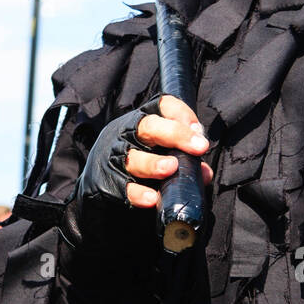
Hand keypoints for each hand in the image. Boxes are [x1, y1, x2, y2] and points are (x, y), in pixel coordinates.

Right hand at [77, 94, 212, 210]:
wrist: (98, 186)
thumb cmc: (140, 164)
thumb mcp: (160, 152)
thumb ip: (185, 159)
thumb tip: (204, 173)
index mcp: (142, 121)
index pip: (162, 106)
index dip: (181, 114)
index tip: (199, 131)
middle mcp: (126, 134)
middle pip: (148, 126)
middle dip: (175, 134)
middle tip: (199, 147)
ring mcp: (115, 158)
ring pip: (133, 157)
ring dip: (154, 164)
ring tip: (171, 168)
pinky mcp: (107, 182)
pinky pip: (123, 187)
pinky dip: (138, 193)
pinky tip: (152, 198)